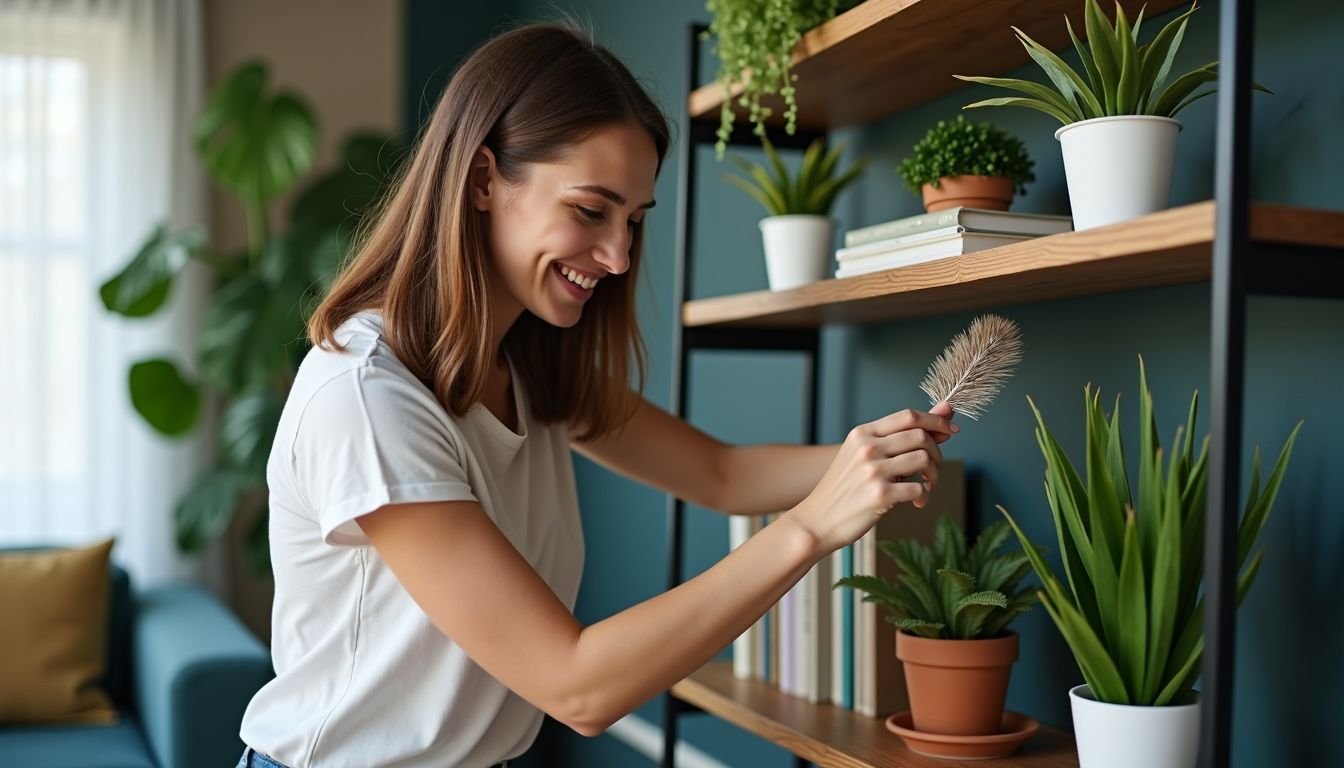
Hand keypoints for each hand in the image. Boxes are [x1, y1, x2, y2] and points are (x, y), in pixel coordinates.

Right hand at [785, 404, 956, 554]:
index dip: (936, 420)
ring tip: (926, 485)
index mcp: (862, 433)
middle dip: (936, 452)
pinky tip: (916, 501)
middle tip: (932, 469)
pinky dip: (924, 495)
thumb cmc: (845, 487)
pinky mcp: (879, 495)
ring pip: (924, 460)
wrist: (818, 520)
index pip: (908, 416)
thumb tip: (944, 411)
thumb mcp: (864, 454)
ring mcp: (872, 471)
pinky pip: (918, 488)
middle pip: (920, 436)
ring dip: (933, 474)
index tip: (951, 429)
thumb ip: (900, 435)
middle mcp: (867, 448)